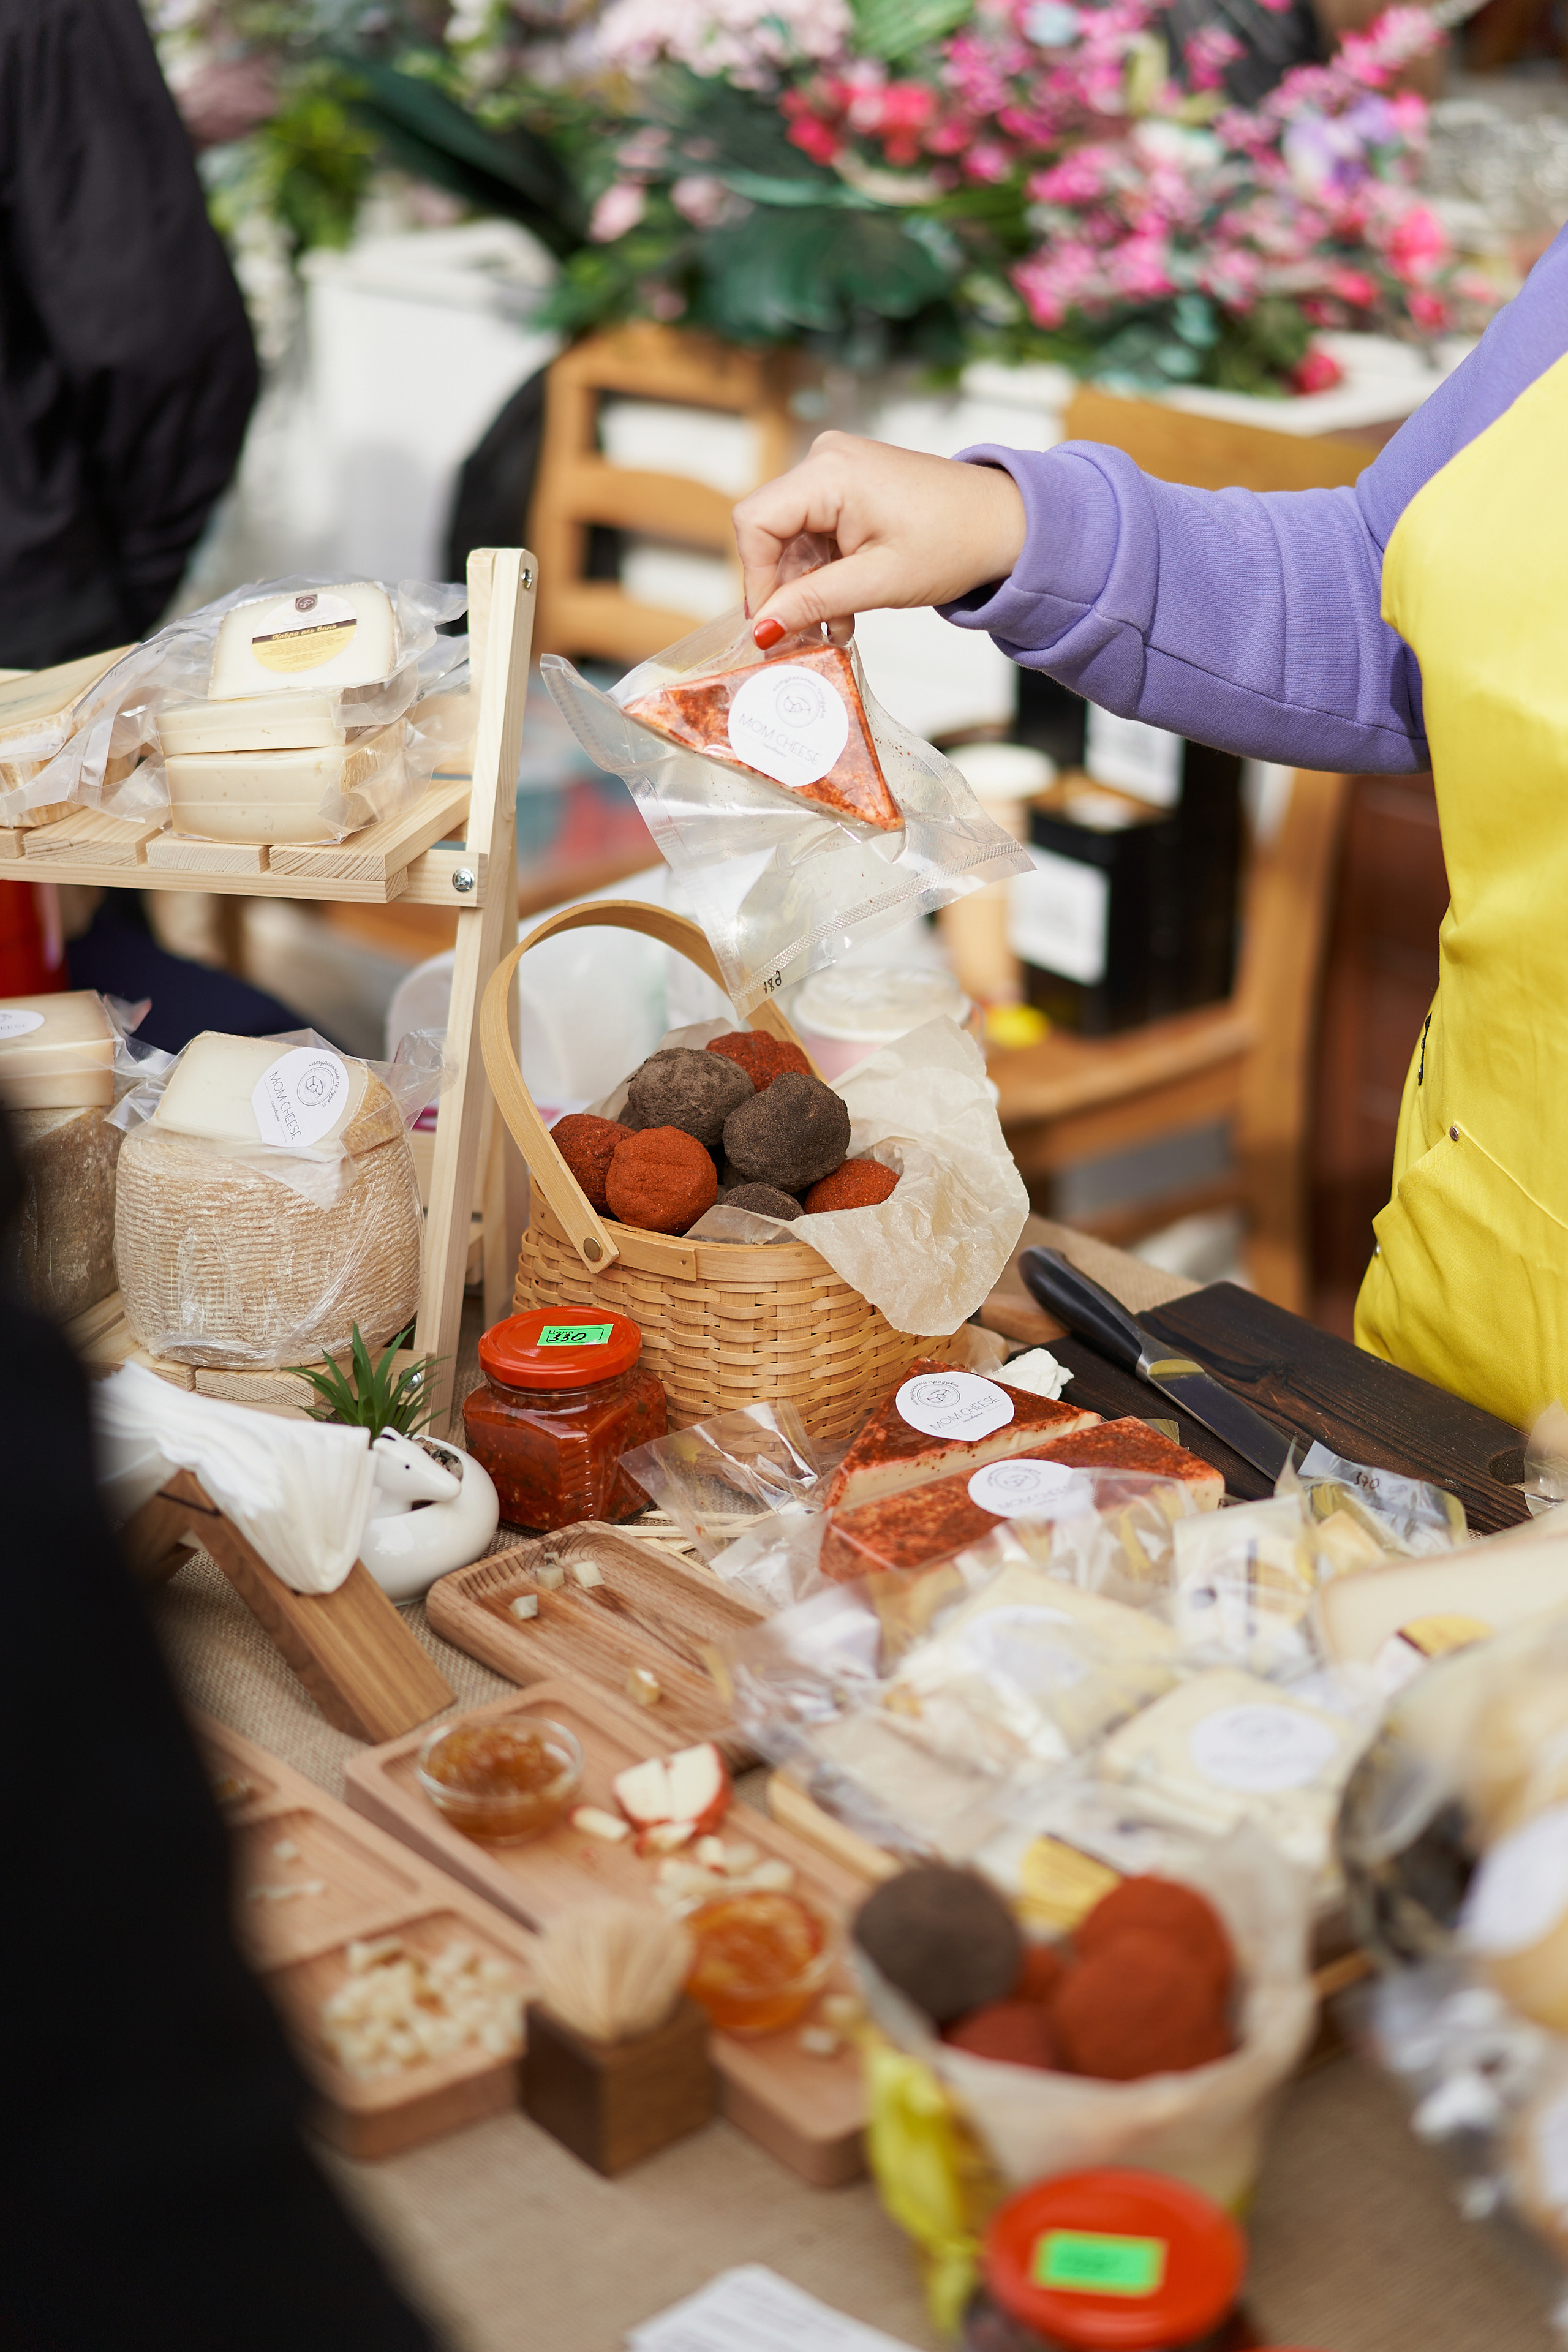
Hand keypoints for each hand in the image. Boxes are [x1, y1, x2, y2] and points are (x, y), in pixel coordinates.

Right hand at [732, 431, 1026, 645]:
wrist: (1006, 522)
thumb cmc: (956, 542)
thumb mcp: (878, 583)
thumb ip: (812, 602)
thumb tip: (762, 629)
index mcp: (831, 472)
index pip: (756, 523)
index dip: (755, 580)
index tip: (769, 626)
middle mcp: (827, 459)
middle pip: (770, 530)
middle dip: (781, 589)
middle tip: (797, 638)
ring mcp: (838, 468)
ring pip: (791, 536)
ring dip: (806, 587)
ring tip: (831, 629)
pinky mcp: (849, 483)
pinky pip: (815, 530)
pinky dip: (823, 571)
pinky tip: (842, 608)